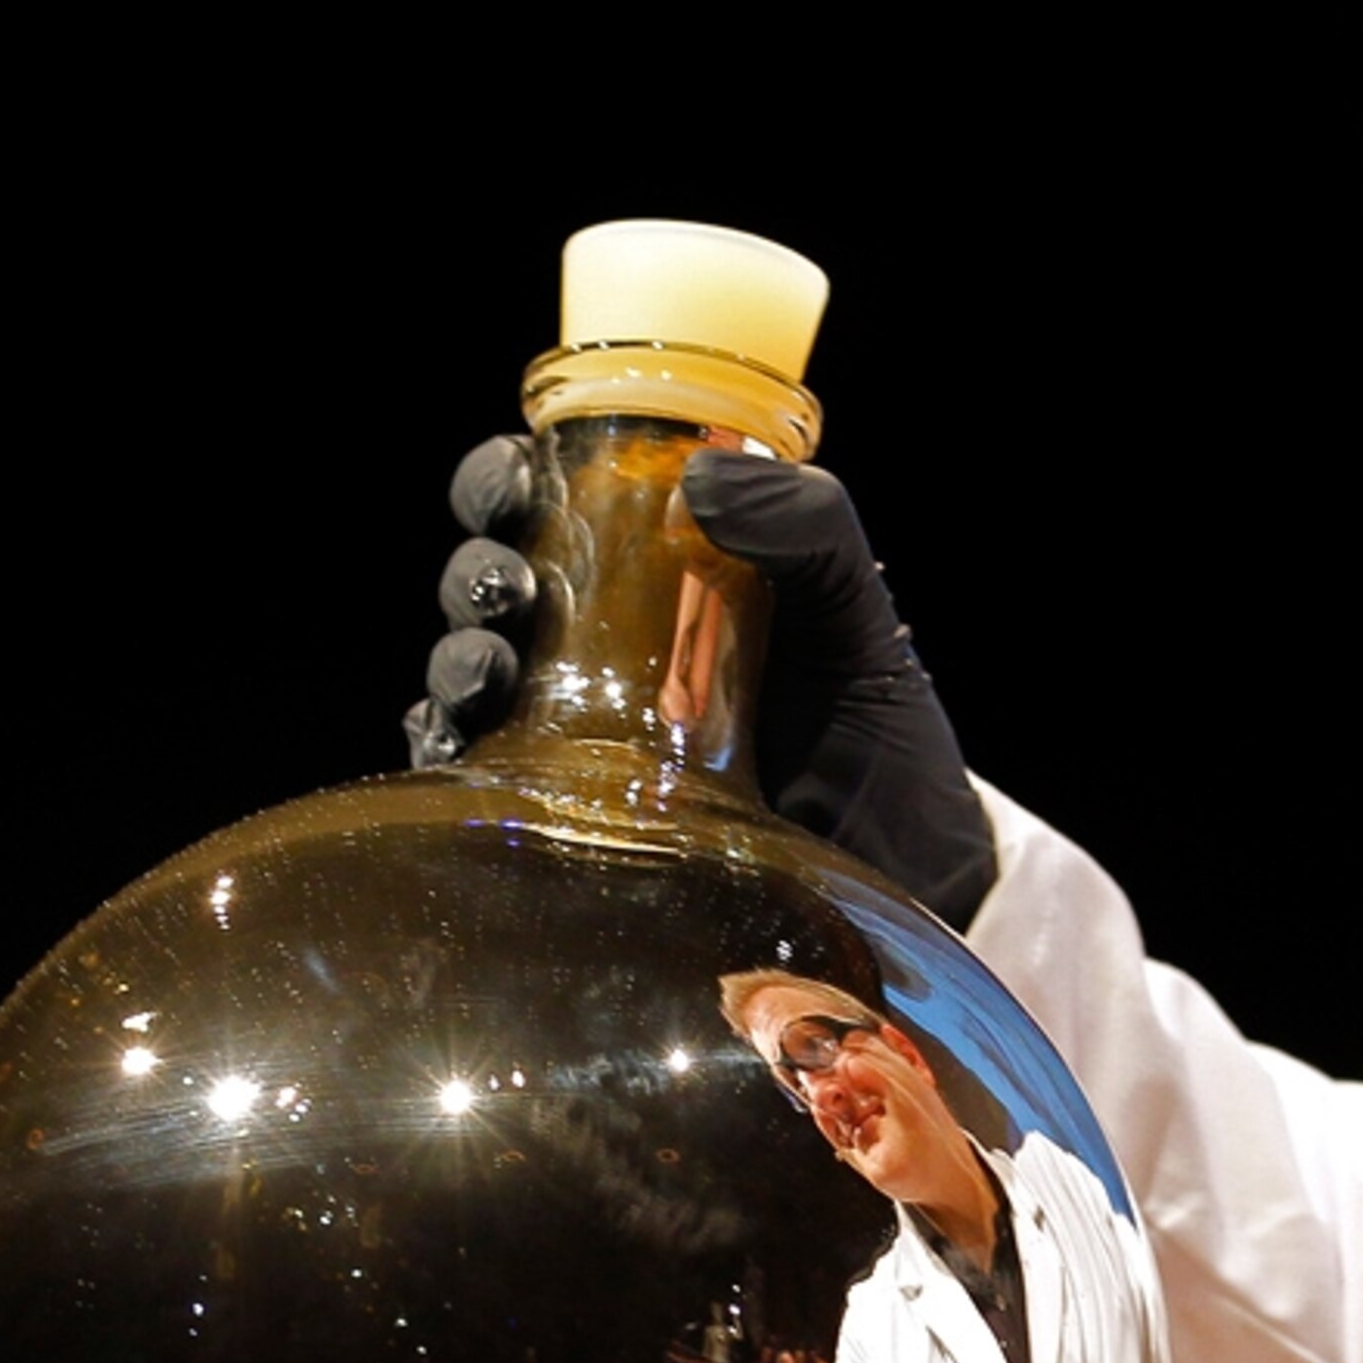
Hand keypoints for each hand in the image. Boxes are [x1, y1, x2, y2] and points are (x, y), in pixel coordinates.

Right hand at [405, 439, 995, 923]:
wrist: (904, 882)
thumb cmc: (883, 744)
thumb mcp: (860, 624)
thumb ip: (812, 532)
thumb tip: (705, 479)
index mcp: (668, 590)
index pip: (562, 513)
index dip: (513, 483)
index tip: (515, 480)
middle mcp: (612, 660)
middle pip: (501, 590)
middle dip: (480, 574)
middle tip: (506, 586)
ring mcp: (588, 746)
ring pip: (480, 681)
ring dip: (463, 658)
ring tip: (488, 667)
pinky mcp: (581, 832)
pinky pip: (486, 789)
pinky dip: (457, 761)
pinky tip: (466, 746)